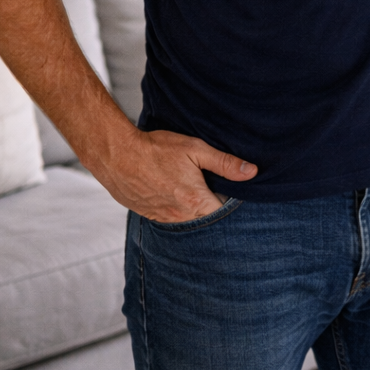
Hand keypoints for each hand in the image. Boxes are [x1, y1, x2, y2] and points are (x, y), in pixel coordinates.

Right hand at [102, 127, 256, 223]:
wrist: (117, 155)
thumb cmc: (156, 150)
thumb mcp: (195, 149)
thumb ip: (225, 163)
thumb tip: (251, 172)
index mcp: (196, 202)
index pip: (224, 212)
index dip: (229, 200)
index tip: (228, 188)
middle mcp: (181, 216)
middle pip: (206, 218)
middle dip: (211, 204)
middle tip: (209, 184)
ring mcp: (164, 218)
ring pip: (188, 219)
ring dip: (193, 207)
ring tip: (188, 185)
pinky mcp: (149, 215)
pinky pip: (170, 217)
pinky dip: (175, 207)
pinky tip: (171, 189)